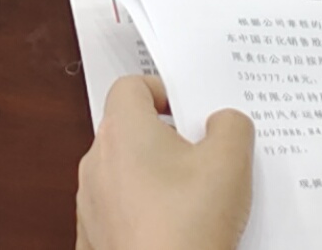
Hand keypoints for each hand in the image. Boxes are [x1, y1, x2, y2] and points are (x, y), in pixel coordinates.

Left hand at [75, 79, 252, 249]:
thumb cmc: (189, 228)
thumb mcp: (230, 163)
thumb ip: (230, 126)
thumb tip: (222, 122)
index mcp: (122, 132)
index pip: (131, 87)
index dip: (161, 91)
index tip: (188, 111)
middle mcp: (96, 163)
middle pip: (129, 132)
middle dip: (165, 141)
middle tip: (203, 159)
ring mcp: (90, 205)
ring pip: (123, 175)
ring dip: (154, 181)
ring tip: (194, 202)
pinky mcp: (94, 240)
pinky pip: (119, 214)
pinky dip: (143, 216)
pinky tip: (174, 232)